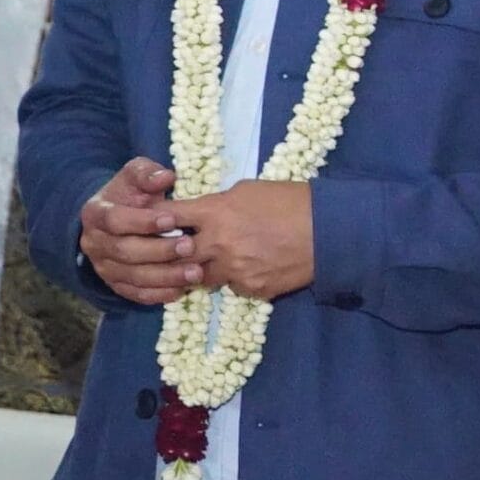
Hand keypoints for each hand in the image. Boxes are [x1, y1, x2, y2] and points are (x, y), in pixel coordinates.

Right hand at [79, 157, 198, 306]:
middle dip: (159, 251)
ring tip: (194, 272)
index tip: (171, 219)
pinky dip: (158, 294)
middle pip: (125, 251)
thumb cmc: (132, 193)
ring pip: (132, 277)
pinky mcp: (116, 285)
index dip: (142, 221)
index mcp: (95, 214)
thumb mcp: (136, 175)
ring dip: (164, 276)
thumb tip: (166, 176)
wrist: (120, 216)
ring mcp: (104, 267)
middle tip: (190, 246)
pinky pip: (136, 294)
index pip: (115, 220)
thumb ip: (147, 173)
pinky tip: (182, 289)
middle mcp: (94, 243)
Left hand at [171, 180, 315, 300]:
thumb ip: (221, 203)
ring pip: (202, 277)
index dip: (157, 220)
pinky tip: (253, 266)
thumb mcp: (250, 189)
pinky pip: (233, 286)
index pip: (170, 217)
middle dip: (176, 253)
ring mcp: (233, 271)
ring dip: (206, 268)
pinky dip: (236, 278)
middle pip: (177, 256)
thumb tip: (206, 213)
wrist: (329, 230)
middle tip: (181, 250)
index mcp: (216, 212)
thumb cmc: (291, 201)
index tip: (151, 223)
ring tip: (220, 259)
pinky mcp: (251, 289)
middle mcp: (218, 244)